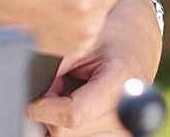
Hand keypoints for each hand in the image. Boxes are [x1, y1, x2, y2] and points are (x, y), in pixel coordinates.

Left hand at [26, 0, 164, 135]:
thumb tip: (30, 89)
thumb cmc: (113, 41)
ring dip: (60, 120)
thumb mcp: (82, 45)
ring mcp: (125, 131)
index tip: (33, 99)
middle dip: (50, 111)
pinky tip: (77, 106)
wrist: (138, 47)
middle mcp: (125, 114)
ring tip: (70, 93)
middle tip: (56, 86)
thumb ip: (56, 68)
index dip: (44, 109)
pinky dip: (72, 127)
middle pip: (67, 132)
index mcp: (119, 84)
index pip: (72, 115)